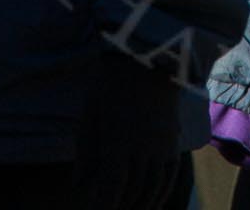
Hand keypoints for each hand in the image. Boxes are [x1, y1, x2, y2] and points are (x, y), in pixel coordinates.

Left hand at [74, 56, 184, 209]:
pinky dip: (161, 193)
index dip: (103, 208)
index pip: (111, 191)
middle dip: (119, 208)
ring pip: (153, 188)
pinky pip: (169, 175)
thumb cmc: (110, 83)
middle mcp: (142, 150)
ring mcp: (161, 146)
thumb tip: (78, 187)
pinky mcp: (172, 140)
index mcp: (118, 145)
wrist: (147, 56)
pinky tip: (153, 200)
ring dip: (141, 204)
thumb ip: (86, 154)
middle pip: (132, 193)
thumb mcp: (90, 115)